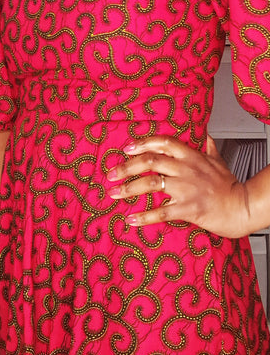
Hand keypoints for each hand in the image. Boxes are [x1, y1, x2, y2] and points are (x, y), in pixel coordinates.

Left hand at [105, 135, 250, 237]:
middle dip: (126, 167)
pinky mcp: (188, 209)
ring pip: (151, 184)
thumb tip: (206, 136)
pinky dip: (143, 216)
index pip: (163, 142)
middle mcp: (186, 169)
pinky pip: (161, 212)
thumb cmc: (230, 186)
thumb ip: (209, 147)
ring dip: (128, 188)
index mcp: (192, 156)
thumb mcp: (218, 161)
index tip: (127, 148)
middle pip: (150, 161)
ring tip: (114, 193)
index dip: (142, 143)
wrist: (242, 207)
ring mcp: (186, 188)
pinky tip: (131, 219)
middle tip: (111, 174)